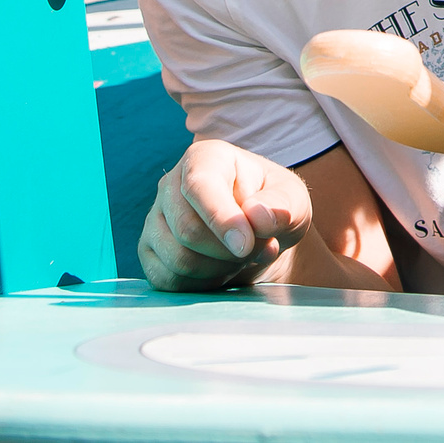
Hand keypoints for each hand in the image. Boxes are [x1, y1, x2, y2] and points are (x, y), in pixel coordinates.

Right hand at [139, 139, 312, 290]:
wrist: (259, 237)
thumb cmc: (274, 209)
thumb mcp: (293, 200)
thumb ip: (281, 205)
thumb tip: (257, 217)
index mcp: (205, 158)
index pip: (200, 186)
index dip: (221, 219)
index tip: (246, 245)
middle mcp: (171, 184)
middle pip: (187, 229)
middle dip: (229, 251)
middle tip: (259, 248)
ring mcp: (156, 218)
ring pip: (177, 258)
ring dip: (219, 268)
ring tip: (241, 256)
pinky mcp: (150, 251)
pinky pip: (167, 279)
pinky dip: (201, 284)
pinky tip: (221, 271)